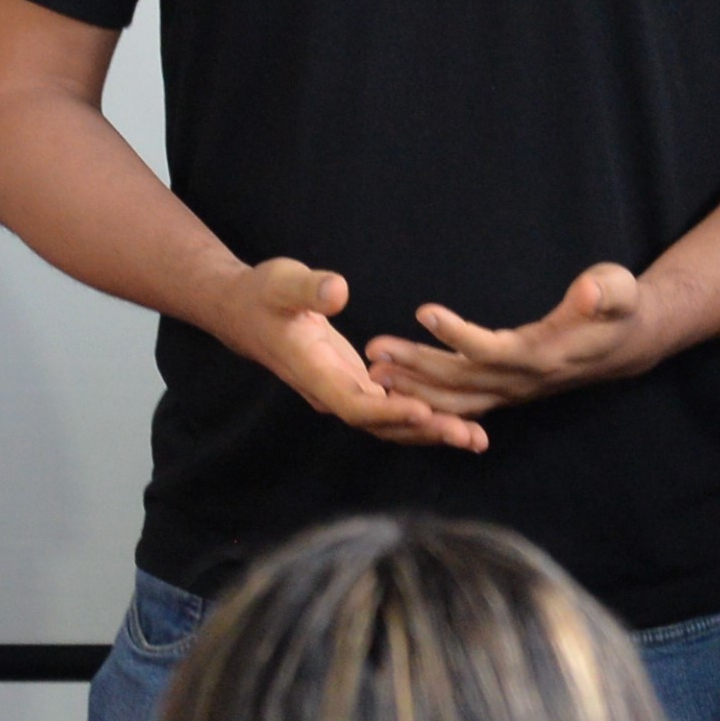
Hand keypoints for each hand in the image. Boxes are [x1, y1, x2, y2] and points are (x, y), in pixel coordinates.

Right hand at [212, 257, 488, 451]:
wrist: (242, 311)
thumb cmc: (262, 294)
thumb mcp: (282, 282)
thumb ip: (310, 288)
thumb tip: (336, 291)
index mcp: (314, 372)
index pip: (355, 404)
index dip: (390, 412)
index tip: (425, 411)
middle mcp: (330, 391)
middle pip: (381, 425)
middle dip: (425, 431)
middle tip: (471, 436)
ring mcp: (343, 391)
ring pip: (390, 423)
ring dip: (431, 431)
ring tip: (476, 439)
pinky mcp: (353, 384)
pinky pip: (391, 408)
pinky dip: (422, 416)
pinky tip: (456, 418)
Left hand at [366, 263, 659, 420]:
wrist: (626, 344)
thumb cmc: (618, 308)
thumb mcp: (620, 290)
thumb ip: (606, 291)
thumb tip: (591, 290)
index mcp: (546, 356)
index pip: (494, 351)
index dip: (459, 335)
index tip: (424, 311)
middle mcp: (524, 382)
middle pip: (463, 381)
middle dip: (417, 367)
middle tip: (375, 348)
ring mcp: (513, 391)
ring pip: (456, 398)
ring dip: (413, 387)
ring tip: (373, 369)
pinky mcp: (504, 391)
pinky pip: (459, 403)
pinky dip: (427, 398)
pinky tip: (394, 388)